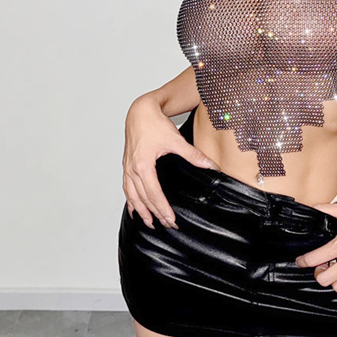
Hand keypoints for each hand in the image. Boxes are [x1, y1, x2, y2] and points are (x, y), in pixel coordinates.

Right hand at [123, 97, 214, 228]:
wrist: (140, 110)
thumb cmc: (154, 122)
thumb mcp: (176, 140)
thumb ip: (193, 155)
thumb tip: (211, 166)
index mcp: (143, 165)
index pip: (154, 194)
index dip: (163, 209)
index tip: (172, 220)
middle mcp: (133, 169)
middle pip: (144, 199)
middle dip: (156, 214)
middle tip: (168, 225)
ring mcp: (127, 168)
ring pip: (133, 196)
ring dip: (141, 212)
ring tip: (150, 223)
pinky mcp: (126, 165)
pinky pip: (126, 188)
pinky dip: (131, 201)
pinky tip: (135, 210)